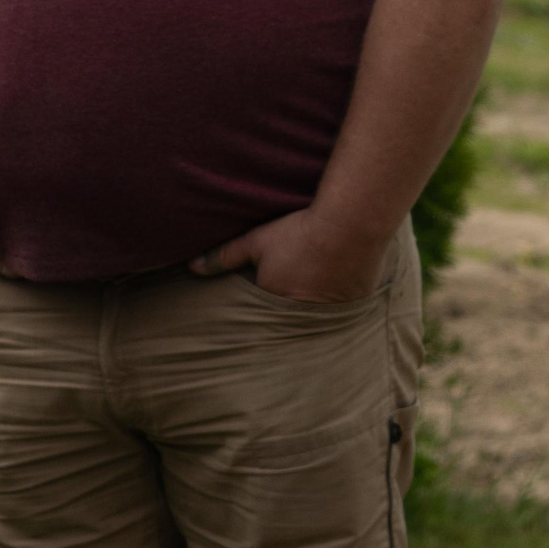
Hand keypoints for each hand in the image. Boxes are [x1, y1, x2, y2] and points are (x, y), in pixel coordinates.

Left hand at [192, 207, 390, 301]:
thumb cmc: (301, 233)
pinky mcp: (357, 302)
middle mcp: (304, 314)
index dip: (260, 311)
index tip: (262, 304)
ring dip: (314, 310)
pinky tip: (338, 288)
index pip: (261, 318)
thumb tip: (191, 266)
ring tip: (313, 299)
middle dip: (285, 319)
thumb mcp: (257, 241)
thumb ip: (224, 256)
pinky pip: (344, 308)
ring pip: (319, 318)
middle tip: (286, 305)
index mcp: (277, 303)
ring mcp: (333, 311)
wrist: (351, 224)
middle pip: (290, 323)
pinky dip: (339, 301)